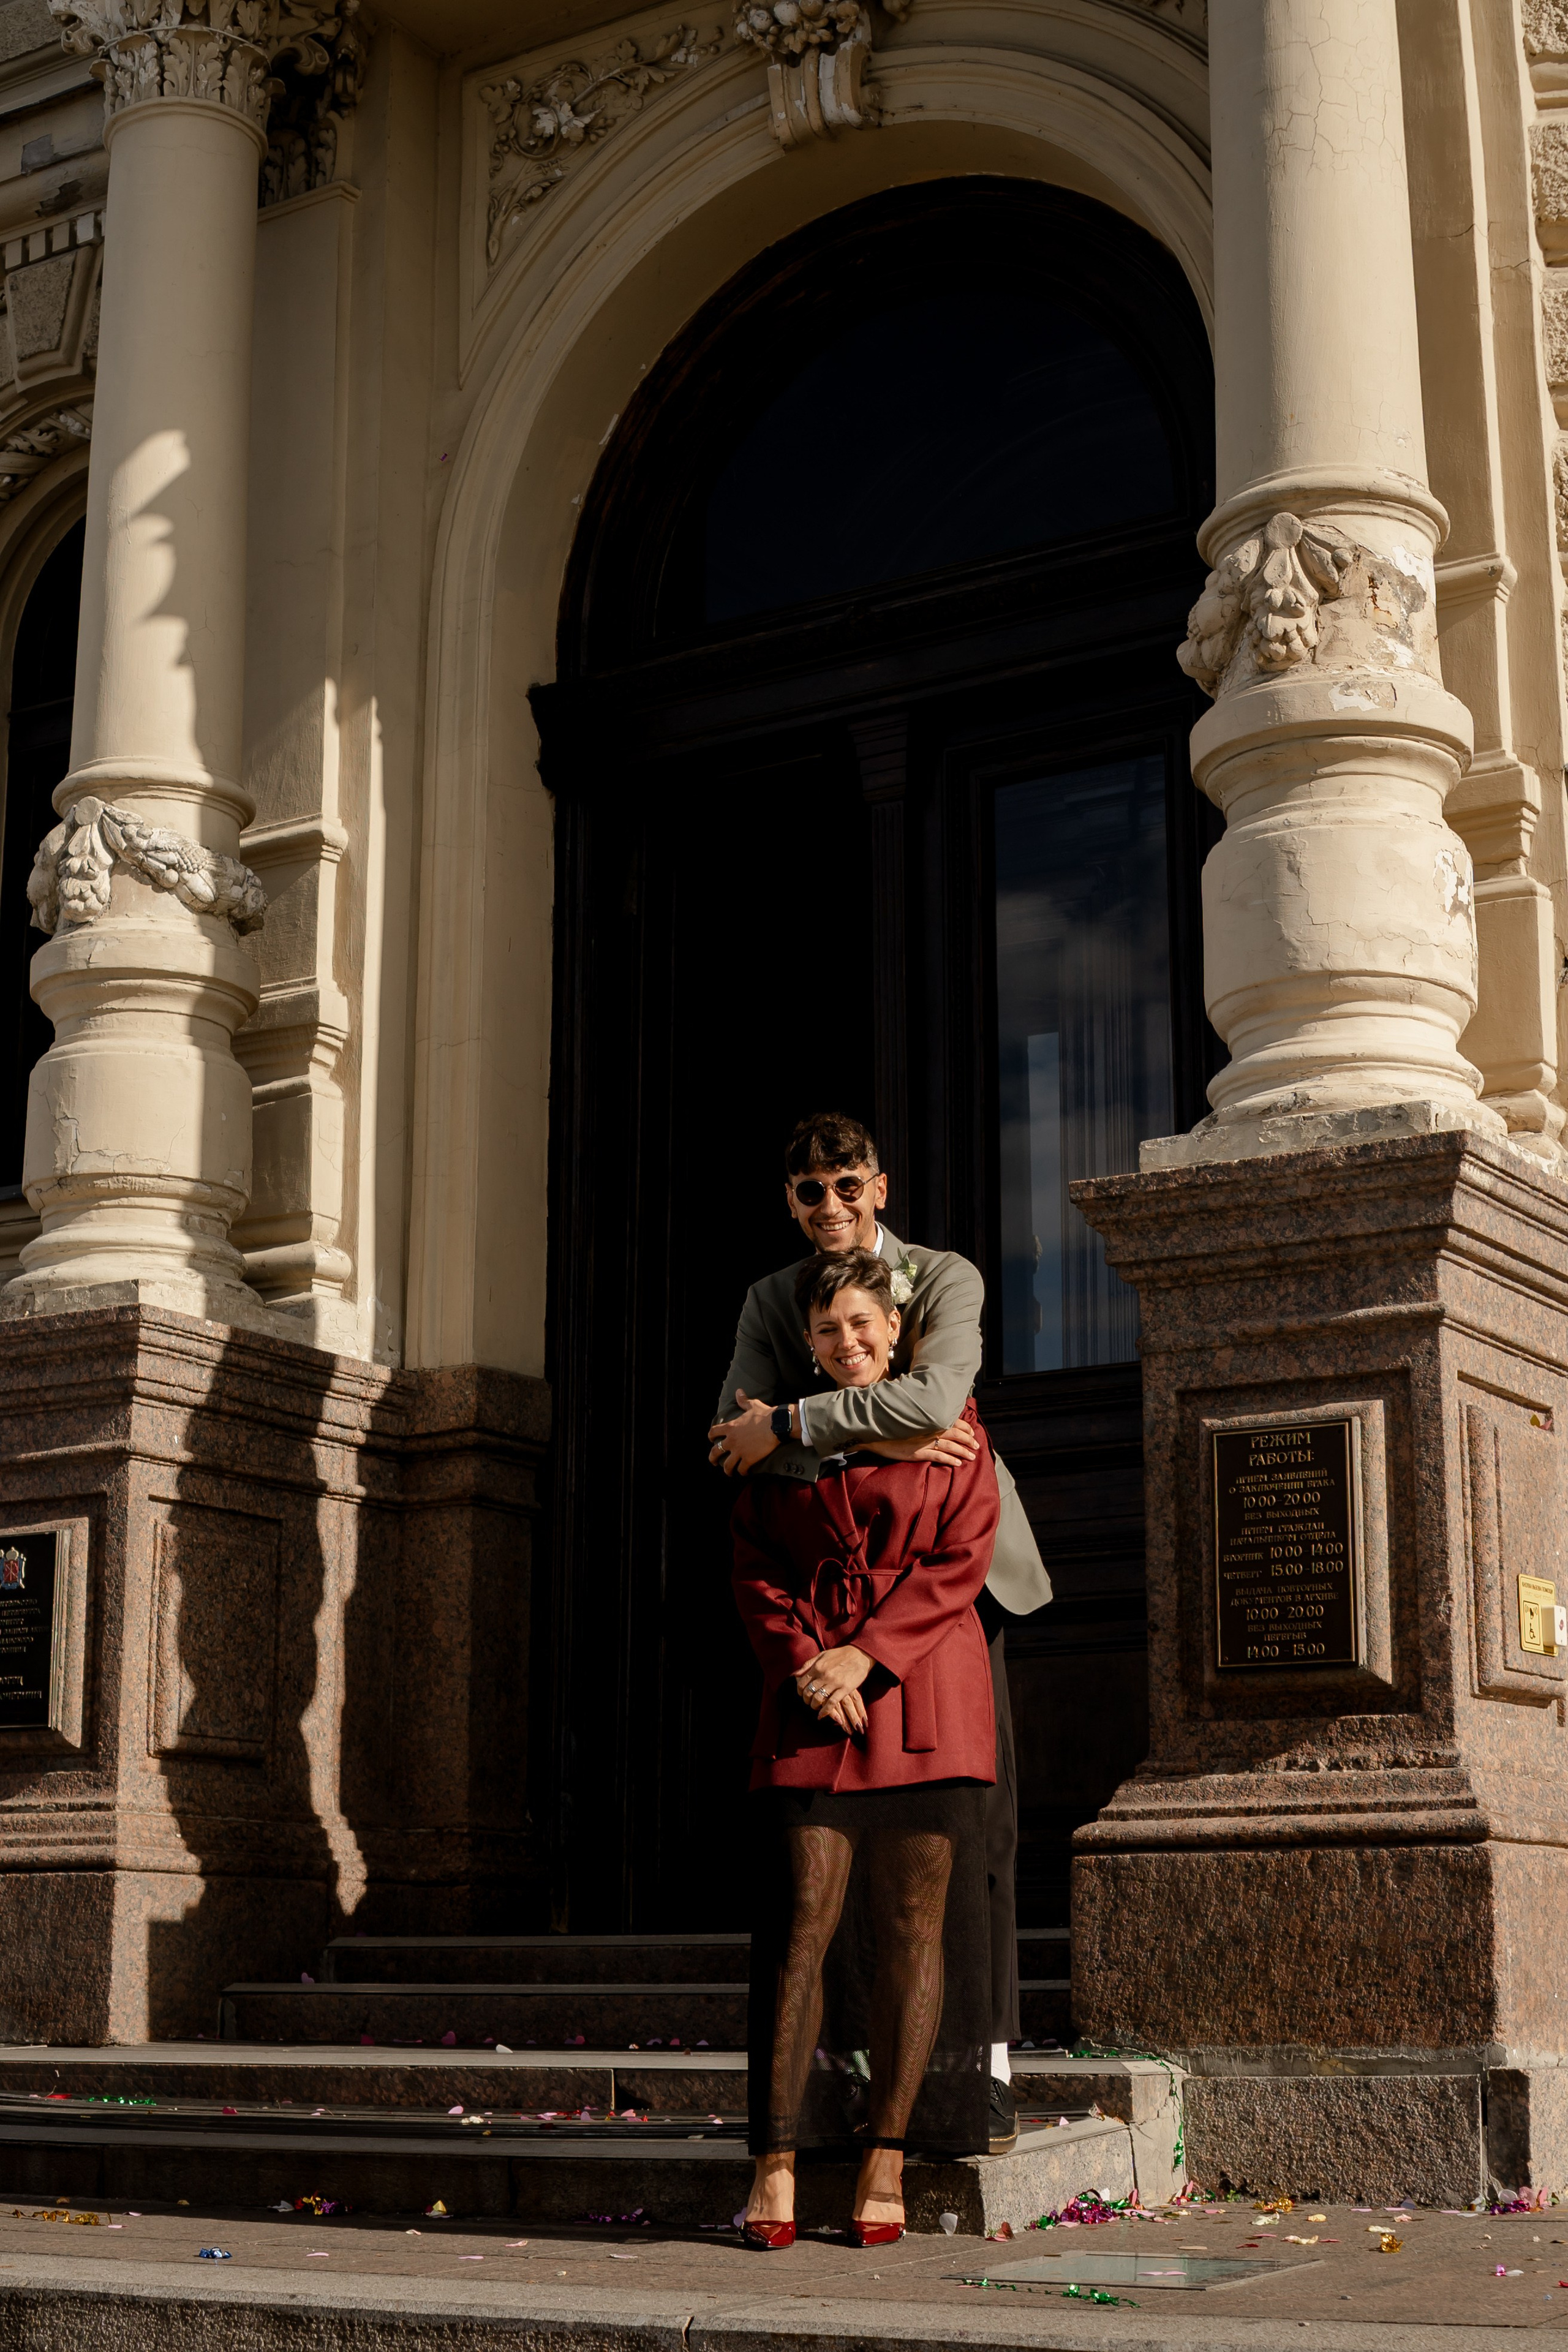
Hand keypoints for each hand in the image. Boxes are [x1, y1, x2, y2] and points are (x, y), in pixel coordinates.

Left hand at [708, 1391, 787, 1475]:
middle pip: (715, 1452)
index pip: (714, 1432)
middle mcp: (732, 1440)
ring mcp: (739, 1451)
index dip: (711, 1437)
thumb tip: (739, 1391)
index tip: (711, 1440)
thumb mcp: (752, 1405)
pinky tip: (744, 1473)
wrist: (777, 1425)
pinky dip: (742, 1472)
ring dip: (727, 1470)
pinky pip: (741, 1469)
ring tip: (729, 1472)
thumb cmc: (765, 1414)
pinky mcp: (749, 1459)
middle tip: (713, 1462)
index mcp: (731, 1427)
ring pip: (727, 1465)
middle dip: (712, 1458)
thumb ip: (743, 1401)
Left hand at [795, 1645, 872, 1734]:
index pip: (802, 1683)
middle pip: (808, 1693)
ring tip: (815, 1707)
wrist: (859, 1655)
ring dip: (814, 1706)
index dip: (800, 1691)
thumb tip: (795, 1674)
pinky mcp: (844, 1689)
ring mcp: (834, 1682)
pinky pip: (831, 1703)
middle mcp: (824, 1675)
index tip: (802, 1694)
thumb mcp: (822, 1655)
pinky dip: (825, 1711)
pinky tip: (822, 1715)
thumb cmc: (840, 1655)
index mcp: (817, 1667)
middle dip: (806, 1700)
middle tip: (808, 1702)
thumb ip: (808, 1664)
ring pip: (818, 1699)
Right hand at [863, 1419, 978, 1467]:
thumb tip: (931, 1411)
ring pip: (950, 1446)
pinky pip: (938, 1456)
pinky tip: (958, 1463)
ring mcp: (924, 1441)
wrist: (876, 1430)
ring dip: (963, 1451)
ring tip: (972, 1457)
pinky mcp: (918, 1453)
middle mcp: (929, 1428)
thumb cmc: (892, 1420)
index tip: (972, 1432)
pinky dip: (950, 1459)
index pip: (953, 1421)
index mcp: (929, 1418)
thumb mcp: (909, 1413)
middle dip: (968, 1440)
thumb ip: (922, 1413)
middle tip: (976, 1446)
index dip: (965, 1427)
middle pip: (956, 1434)